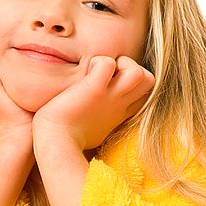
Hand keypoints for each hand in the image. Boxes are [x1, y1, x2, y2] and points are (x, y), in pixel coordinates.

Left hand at [32, 55, 154, 151]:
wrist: (55, 143)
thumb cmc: (69, 137)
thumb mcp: (96, 128)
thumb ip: (105, 117)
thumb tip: (102, 117)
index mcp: (120, 111)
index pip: (145, 91)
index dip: (135, 83)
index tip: (114, 84)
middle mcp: (120, 102)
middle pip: (149, 79)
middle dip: (134, 69)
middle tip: (111, 75)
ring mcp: (109, 96)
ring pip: (139, 72)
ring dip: (124, 63)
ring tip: (104, 72)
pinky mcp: (94, 88)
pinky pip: (107, 64)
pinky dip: (98, 62)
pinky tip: (86, 71)